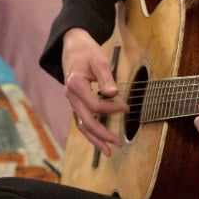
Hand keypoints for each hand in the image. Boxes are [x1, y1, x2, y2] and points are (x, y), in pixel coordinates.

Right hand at [61, 28, 128, 156]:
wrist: (73, 47)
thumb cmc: (86, 52)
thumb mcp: (99, 61)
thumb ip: (106, 78)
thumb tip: (114, 94)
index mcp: (76, 85)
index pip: (95, 104)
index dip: (112, 108)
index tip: (126, 107)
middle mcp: (72, 96)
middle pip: (86, 121)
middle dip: (103, 134)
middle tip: (118, 142)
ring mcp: (73, 101)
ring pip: (82, 126)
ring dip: (95, 139)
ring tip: (108, 151)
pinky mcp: (76, 103)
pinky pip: (82, 121)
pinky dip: (91, 132)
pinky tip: (100, 140)